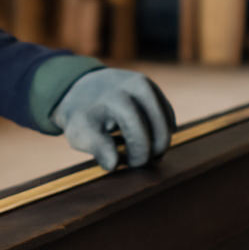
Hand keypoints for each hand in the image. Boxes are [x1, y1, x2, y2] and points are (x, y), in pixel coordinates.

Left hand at [52, 69, 174, 170]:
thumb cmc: (83, 116)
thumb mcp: (80, 133)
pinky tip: (146, 141)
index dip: (138, 154)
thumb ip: (96, 147)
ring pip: (166, 123)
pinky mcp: (155, 90)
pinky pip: (168, 118)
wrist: (82, 89)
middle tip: (140, 162)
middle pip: (159, 128)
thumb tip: (113, 164)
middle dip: (153, 150)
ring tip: (142, 152)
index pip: (138, 133)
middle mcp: (136, 86)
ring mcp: (148, 85)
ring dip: (159, 142)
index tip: (130, 164)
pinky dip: (161, 132)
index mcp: (116, 97)